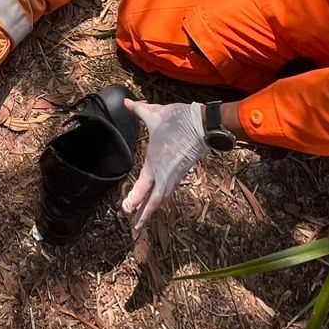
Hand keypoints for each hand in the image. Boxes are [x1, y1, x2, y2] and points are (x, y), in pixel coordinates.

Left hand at [122, 100, 207, 234]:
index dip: (134, 201)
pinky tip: (158, 199)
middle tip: (135, 226)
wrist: (203, 123)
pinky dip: (162, 198)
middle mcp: (164, 173)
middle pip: (153, 201)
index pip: (142, 188)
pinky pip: (169, 189)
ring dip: (152, 208)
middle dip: (143, 214)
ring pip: (162, 196)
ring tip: (143, 218)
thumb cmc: (178, 120)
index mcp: (155, 163)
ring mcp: (175, 174)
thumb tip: (126, 102)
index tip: (126, 210)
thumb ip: (138, 110)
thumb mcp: (154, 114)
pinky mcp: (182, 171)